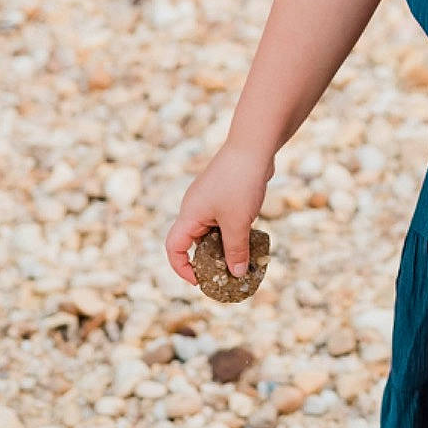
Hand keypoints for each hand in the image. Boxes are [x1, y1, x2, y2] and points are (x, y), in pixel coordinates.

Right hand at [165, 144, 273, 283]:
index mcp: (189, 215)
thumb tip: (236, 274)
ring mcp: (210, 200)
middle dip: (207, 260)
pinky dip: (233, 232)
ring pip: (211, 232)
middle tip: (226, 274)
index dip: (182, 268)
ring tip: (242, 259)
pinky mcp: (224, 195)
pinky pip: (224, 221)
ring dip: (224, 246)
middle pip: (192, 242)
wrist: (253, 147)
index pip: (173, 248)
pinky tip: (250, 237)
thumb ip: (235, 250)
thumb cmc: (240, 182)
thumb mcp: (238, 222)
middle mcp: (195, 208)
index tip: (200, 280)